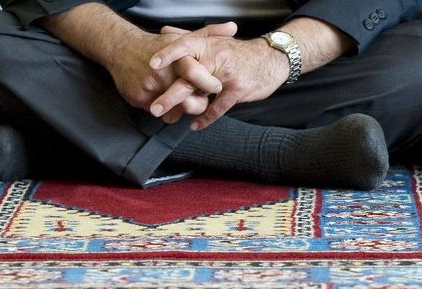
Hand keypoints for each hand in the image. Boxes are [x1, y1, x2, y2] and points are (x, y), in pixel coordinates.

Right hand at [107, 30, 222, 123]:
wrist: (119, 47)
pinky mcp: (138, 98)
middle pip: (187, 100)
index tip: (217, 87)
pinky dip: (167, 111)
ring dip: (182, 109)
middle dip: (198, 104)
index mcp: (174, 57)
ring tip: (184, 100)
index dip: (208, 83)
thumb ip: (208, 34)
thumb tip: (233, 26)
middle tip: (201, 101)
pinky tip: (166, 101)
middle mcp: (161, 72)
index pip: (194, 73)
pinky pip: (160, 114)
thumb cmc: (156, 44)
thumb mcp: (181, 38)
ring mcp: (148, 87)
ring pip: (175, 111)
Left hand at [148, 22, 291, 128]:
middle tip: (153, 107)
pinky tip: (195, 125)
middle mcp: (216, 56)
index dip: (167, 55)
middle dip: (168, 93)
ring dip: (183, 108)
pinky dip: (206, 118)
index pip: (184, 46)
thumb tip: (165, 30)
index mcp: (208, 44)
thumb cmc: (240, 53)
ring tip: (167, 118)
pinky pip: (219, 106)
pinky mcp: (238, 89)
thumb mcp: (215, 41)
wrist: (271, 59)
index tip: (150, 65)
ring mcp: (227, 74)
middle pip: (187, 75)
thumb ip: (189, 37)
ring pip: (200, 92)